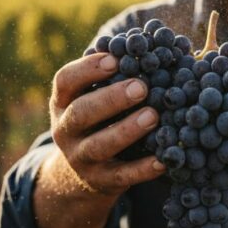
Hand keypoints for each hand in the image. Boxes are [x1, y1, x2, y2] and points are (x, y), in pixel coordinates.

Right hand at [49, 52, 164, 196]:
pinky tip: (164, 159)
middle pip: (81, 112)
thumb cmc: (98, 120)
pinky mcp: (101, 182)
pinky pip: (122, 176)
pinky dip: (143, 169)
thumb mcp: (92, 98)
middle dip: (111, 99)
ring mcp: (81, 158)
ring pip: (100, 145)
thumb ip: (114, 76)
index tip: (114, 59)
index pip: (65, 81)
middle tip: (141, 86)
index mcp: (63, 102)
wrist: (80, 175)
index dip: (87, 69)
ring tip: (153, 116)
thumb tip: (156, 45)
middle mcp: (66, 130)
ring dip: (127, 130)